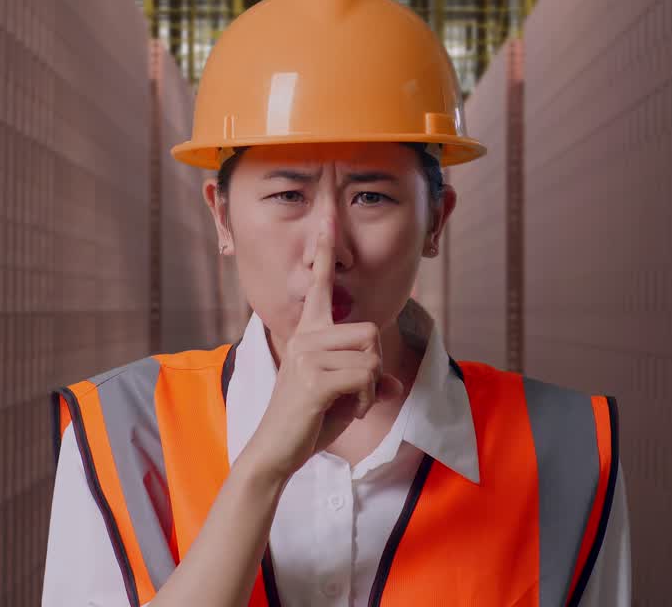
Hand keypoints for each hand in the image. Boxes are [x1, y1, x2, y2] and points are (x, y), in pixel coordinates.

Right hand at [239, 216, 403, 483]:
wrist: (277, 452)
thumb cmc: (308, 423)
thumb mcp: (346, 399)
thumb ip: (369, 383)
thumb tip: (394, 383)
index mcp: (308, 333)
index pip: (319, 286)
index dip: (324, 253)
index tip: (327, 221)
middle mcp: (306, 336)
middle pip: (369, 331)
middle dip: (374, 367)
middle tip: (356, 393)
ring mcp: (307, 354)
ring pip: (371, 355)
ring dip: (371, 387)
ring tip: (348, 403)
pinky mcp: (314, 378)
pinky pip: (366, 376)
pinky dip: (367, 399)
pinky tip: (348, 411)